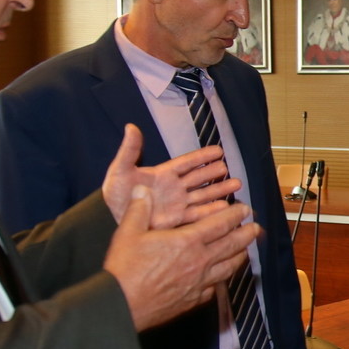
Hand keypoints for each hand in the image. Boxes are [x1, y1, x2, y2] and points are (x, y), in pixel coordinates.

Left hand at [102, 126, 239, 228]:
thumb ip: (129, 151)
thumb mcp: (120, 170)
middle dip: (214, 174)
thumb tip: (131, 127)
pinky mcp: (177, 221)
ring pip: (203, 196)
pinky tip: (225, 209)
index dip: (202, 157)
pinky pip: (198, 216)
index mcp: (163, 174)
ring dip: (218, 191)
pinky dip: (211, 212)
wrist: (111, 219)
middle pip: (199, 178)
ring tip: (236, 185)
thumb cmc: (115, 194)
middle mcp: (174, 188)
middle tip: (229, 169)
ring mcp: (177, 205)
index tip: (219, 151)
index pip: (187, 163)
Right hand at [104, 187, 259, 330]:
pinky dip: (221, 280)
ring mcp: (199, 282)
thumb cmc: (125, 268)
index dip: (235, 215)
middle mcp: (200, 261)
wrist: (122, 304)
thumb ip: (139, 209)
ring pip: (229, 268)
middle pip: (232, 245)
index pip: (220, 224)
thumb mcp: (128, 232)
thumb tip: (142, 190)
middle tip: (256, 228)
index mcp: (187, 241)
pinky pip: (215, 288)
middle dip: (246, 235)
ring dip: (240, 257)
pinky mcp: (194, 300)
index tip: (244, 209)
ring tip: (246, 251)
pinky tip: (221, 279)